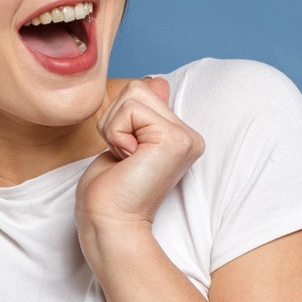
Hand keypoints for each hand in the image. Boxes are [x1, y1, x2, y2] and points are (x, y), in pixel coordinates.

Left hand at [79, 76, 198, 236]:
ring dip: (114, 127)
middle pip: (138, 88)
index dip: (119, 119)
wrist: (111, 219)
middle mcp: (190, 135)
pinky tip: (129, 160)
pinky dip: (116, 134)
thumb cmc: (111, 186)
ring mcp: (186, 137)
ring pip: (133, 95)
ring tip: (127, 158)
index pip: (143, 90)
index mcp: (180, 134)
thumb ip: (143, 113)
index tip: (127, 153)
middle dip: (115, 120)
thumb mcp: (124, 140)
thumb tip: (158, 81)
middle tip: (125, 156)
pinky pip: (129, 111)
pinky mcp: (174, 140)